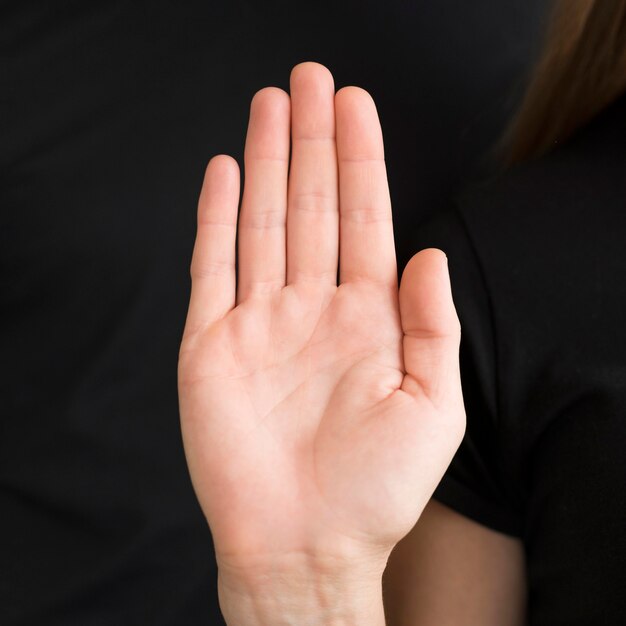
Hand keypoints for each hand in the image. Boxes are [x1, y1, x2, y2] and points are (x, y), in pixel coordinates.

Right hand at [178, 63, 464, 587]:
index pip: (363, 219)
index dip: (359, 160)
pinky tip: (223, 172)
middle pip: (310, 206)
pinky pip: (212, 267)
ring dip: (265, 162)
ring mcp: (259, 323)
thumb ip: (434, 324)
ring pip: (262, 222)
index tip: (355, 104)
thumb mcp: (433, 405)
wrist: (305, 544)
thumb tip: (429, 253)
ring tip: (271, 104)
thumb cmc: (374, 489)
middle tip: (310, 78)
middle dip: (312, 141)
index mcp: (367, 320)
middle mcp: (312, 310)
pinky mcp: (211, 345)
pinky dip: (215, 218)